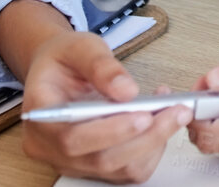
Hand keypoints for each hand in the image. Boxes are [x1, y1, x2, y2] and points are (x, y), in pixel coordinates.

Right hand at [18, 29, 192, 183]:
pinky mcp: (94, 165)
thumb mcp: (79, 47)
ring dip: (152, 144)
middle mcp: (52, 149)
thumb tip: (127, 91)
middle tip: (176, 111)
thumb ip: (100, 65)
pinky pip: (126, 170)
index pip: (72, 139)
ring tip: (174, 111)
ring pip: (118, 169)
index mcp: (42, 118)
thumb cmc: (65, 59)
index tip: (143, 115)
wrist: (59, 70)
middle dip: (145, 138)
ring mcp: (73, 161)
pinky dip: (150, 149)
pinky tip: (160, 120)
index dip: (109, 132)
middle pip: (100, 160)